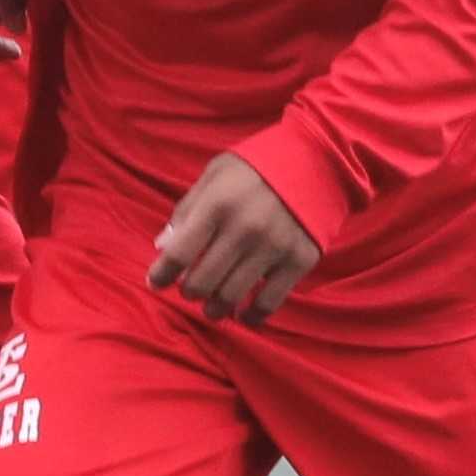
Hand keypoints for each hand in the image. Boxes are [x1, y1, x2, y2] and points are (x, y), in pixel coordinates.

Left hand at [149, 153, 318, 323]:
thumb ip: (187, 209)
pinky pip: (268, 303)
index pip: (179, 254)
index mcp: (218, 204)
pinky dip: (251, 316)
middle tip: (190, 289)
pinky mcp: (299, 261)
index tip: (156, 282)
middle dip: (189, 291)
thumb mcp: (216, 174)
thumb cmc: (258, 165)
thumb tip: (162, 247)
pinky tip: (243, 314)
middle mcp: (244, 229)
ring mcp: (274, 247)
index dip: (161, 275)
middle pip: (201, 282)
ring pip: (230, 297)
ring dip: (215, 308)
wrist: (320, 159)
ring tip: (213, 305)